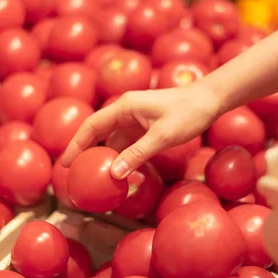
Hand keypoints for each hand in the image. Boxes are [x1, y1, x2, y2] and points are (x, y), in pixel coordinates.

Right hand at [61, 82, 221, 179]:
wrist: (211, 100)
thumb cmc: (189, 113)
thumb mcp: (163, 136)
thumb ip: (137, 154)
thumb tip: (114, 173)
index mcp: (125, 106)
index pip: (92, 126)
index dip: (76, 144)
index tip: (66, 163)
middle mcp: (126, 110)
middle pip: (98, 132)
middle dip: (86, 152)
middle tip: (75, 173)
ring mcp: (136, 118)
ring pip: (114, 140)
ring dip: (107, 157)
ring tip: (97, 177)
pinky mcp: (146, 125)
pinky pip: (128, 143)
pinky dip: (123, 157)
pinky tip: (123, 173)